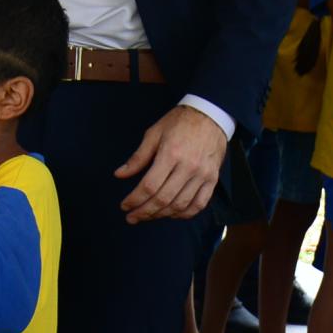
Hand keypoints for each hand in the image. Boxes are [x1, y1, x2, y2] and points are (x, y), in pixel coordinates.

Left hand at [115, 105, 226, 223]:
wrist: (210, 115)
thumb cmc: (179, 122)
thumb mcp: (153, 134)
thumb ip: (137, 158)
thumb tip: (119, 175)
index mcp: (171, 153)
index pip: (149, 185)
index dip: (134, 199)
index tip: (124, 205)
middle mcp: (188, 167)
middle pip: (163, 199)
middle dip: (144, 212)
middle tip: (131, 217)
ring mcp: (202, 174)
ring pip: (180, 205)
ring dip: (161, 215)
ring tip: (148, 216)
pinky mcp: (213, 179)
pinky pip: (199, 204)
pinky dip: (184, 214)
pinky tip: (172, 214)